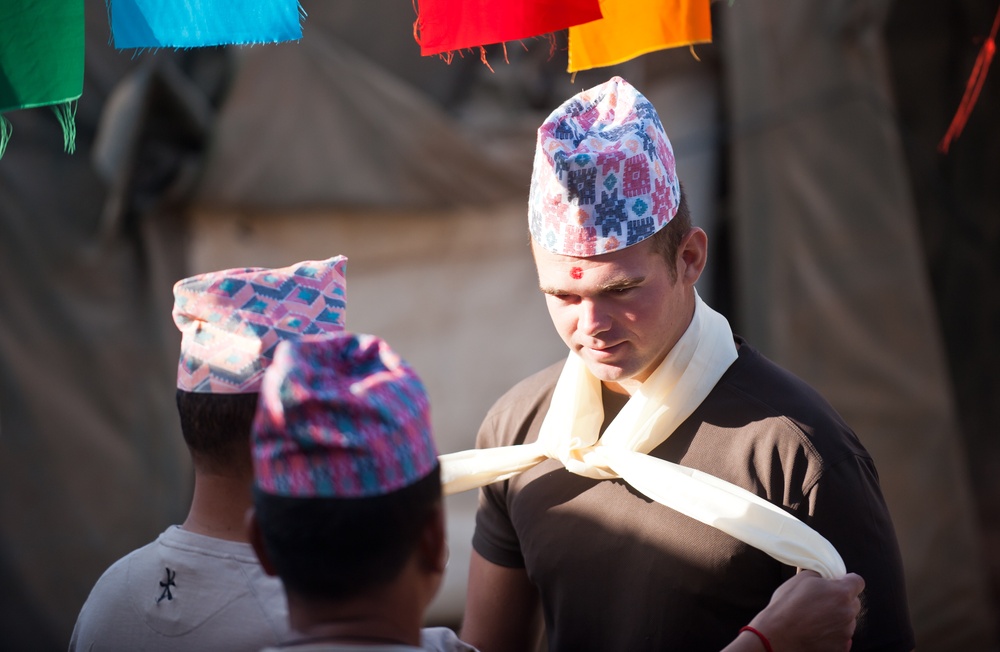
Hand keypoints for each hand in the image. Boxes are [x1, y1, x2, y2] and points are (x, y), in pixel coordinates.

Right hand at [746, 570, 864, 651]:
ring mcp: (846, 632)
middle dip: (842, 600)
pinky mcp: (841, 647)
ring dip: (838, 617)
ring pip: (848, 620)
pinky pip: (842, 637)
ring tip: (816, 618)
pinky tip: (817, 631)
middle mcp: (848, 612)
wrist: (777, 635)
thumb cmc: (786, 606)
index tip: (837, 583)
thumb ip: (819, 574)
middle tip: (822, 601)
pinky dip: (833, 634)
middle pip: (854, 602)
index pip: (858, 582)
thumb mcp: (800, 579)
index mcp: (841, 593)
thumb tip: (824, 575)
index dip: (847, 580)